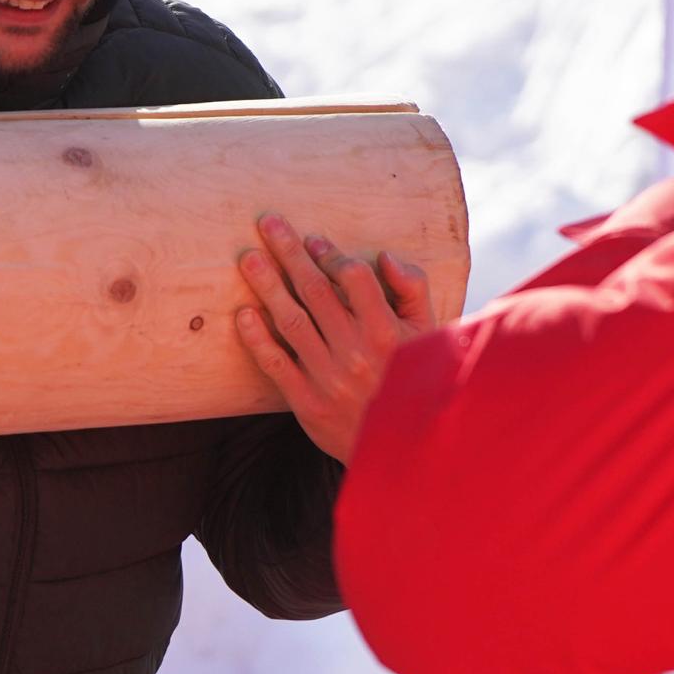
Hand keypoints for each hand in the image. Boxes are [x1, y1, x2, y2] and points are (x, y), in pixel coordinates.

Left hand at [235, 213, 436, 463]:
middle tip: (267, 224)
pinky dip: (258, 339)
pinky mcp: (308, 404)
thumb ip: (412, 290)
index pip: (354, 278)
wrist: (404, 449)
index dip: (330, 254)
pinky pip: (277, 365)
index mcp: (389, 332)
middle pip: (316, 291)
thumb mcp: (429, 335)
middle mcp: (357, 352)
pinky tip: (243, 314)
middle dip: (290, 253)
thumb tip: (383, 256)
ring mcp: (330, 378)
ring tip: (249, 259)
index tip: (312, 239)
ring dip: (267, 286)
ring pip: (291, 322)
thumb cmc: (415, 381)